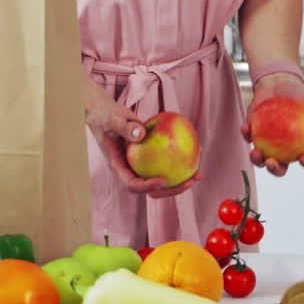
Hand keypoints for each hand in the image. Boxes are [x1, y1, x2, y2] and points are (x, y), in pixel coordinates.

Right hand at [84, 79, 199, 198]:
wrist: (105, 113)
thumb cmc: (106, 116)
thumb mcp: (112, 120)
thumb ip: (125, 127)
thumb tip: (141, 133)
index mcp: (119, 167)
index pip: (133, 184)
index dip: (148, 186)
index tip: (163, 180)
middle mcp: (131, 171)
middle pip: (152, 189)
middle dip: (173, 189)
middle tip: (190, 180)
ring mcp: (140, 166)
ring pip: (161, 180)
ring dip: (181, 180)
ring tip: (198, 172)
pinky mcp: (149, 159)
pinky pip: (165, 164)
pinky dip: (180, 161)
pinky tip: (196, 151)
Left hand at [241, 74, 303, 176]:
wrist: (279, 82)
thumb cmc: (298, 95)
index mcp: (300, 146)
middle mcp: (283, 149)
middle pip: (280, 166)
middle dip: (275, 170)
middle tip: (272, 162)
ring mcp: (267, 143)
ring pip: (260, 158)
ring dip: (257, 160)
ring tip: (256, 153)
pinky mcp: (253, 133)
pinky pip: (248, 136)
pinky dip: (246, 134)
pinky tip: (246, 128)